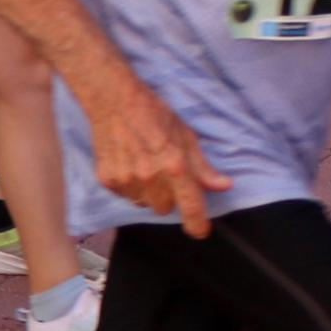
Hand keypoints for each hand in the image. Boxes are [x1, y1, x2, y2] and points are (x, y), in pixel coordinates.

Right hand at [87, 74, 233, 236]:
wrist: (112, 100)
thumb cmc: (154, 113)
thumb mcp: (185, 135)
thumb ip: (203, 166)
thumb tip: (223, 186)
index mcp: (174, 165)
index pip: (190, 206)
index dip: (197, 223)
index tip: (200, 231)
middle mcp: (149, 177)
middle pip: (164, 209)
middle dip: (169, 198)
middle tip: (166, 177)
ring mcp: (126, 179)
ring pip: (143, 203)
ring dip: (148, 193)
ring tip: (144, 168)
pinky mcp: (107, 179)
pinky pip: (125, 196)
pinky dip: (130, 187)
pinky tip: (128, 165)